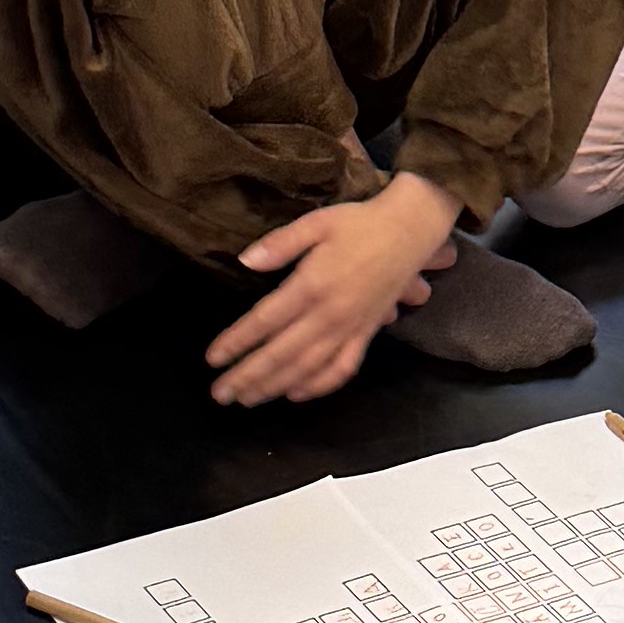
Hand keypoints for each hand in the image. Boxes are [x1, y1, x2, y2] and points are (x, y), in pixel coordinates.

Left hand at [208, 173, 457, 404]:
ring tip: (248, 399)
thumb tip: (245, 261)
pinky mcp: (367, 334)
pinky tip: (297, 394)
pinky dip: (319, 386)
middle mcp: (329, 315)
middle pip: (281, 354)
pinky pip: (342, 368)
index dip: (237, 342)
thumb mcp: (316, 223)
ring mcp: (350, 328)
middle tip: (221, 394)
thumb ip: (280, 245)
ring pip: (307, 368)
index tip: (213, 359)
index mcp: (312, 285)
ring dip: (275, 387)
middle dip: (248, 376)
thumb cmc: (360, 223)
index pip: (265, 322)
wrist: (410, 230)